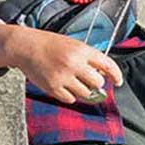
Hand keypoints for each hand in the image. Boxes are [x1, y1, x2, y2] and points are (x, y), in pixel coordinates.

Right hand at [0, 24, 123, 103]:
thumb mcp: (74, 45)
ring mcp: (63, 77)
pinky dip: (70, 96)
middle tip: (88, 80)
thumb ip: (89, 58)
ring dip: (84, 91)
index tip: (118, 82)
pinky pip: (70, 99)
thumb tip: (105, 75)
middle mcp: (74, 64)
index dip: (116, 75)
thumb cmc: (51, 45)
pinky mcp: (53, 87)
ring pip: (86, 94)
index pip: (108, 65)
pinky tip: (64, 86)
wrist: (26, 46)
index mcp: (82, 50)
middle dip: (96, 83)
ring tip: (75, 83)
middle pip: (98, 83)